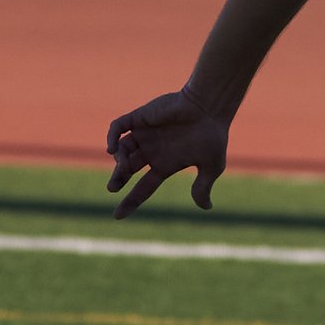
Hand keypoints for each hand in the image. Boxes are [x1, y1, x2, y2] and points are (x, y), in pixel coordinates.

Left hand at [106, 88, 230, 217]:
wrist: (209, 108)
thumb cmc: (213, 136)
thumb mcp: (211, 166)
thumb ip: (203, 186)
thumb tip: (206, 208)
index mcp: (166, 164)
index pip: (143, 186)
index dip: (131, 200)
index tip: (118, 216)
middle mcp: (152, 150)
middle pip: (127, 168)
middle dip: (118, 178)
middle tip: (112, 187)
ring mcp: (144, 134)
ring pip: (121, 149)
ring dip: (118, 160)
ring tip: (123, 166)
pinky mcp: (139, 118)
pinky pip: (117, 127)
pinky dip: (111, 137)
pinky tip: (112, 149)